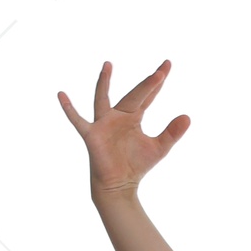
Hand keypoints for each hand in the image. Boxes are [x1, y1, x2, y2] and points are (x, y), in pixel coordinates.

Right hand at [56, 59, 189, 195]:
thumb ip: (172, 132)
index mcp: (133, 116)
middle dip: (147, 84)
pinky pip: (78, 120)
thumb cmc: (136, 164)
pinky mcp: (92, 135)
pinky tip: (61, 95)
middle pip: (134, 95)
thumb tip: (188, 116)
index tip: (167, 65)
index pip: (147, 95)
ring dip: (105, 82)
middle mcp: (117, 115)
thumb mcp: (159, 148)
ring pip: (103, 98)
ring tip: (108, 65)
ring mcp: (103, 123)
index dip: (157, 83)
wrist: (119, 184)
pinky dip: (69, 109)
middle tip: (160, 72)